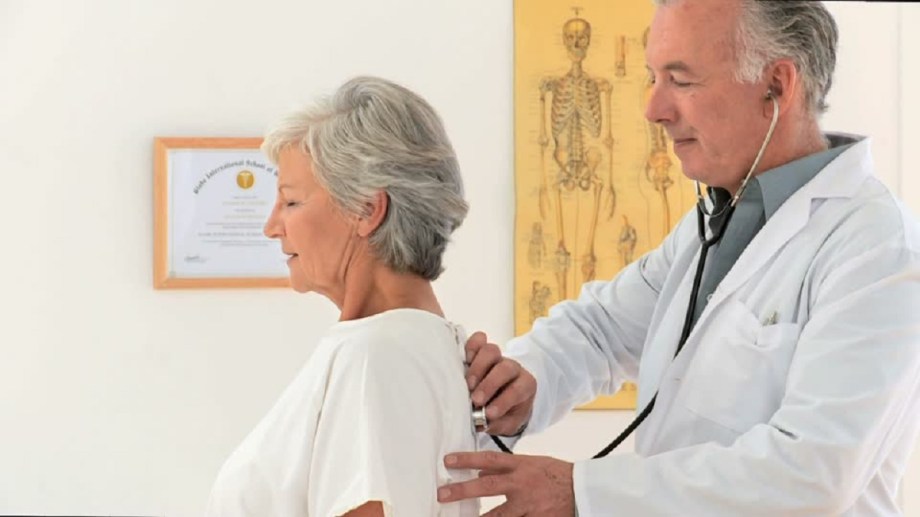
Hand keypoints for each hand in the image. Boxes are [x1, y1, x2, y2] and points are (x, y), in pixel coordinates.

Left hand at [438, 451, 574, 515]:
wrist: (584, 490)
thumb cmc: (555, 474)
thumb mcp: (531, 464)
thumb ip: (505, 468)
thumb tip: (480, 471)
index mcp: (521, 466)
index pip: (489, 459)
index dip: (468, 459)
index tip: (448, 460)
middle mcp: (522, 485)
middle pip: (487, 486)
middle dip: (463, 490)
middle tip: (442, 494)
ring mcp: (529, 505)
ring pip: (498, 515)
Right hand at [465, 332, 535, 435]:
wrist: (504, 399)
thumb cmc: (506, 411)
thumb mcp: (508, 423)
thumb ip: (497, 423)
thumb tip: (481, 422)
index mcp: (525, 385)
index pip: (518, 389)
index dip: (503, 401)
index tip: (489, 414)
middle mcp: (512, 368)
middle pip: (505, 368)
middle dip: (489, 385)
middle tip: (476, 400)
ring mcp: (496, 357)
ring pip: (491, 351)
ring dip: (478, 368)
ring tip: (468, 385)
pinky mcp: (481, 350)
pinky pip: (478, 340)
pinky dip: (470, 347)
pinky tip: (464, 361)